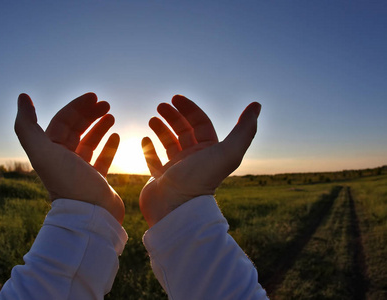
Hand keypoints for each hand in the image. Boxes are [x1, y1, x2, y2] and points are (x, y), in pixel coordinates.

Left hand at [14, 93, 124, 223]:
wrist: (90, 215)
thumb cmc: (68, 182)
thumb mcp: (42, 151)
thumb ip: (27, 125)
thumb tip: (22, 96)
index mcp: (49, 151)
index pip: (62, 121)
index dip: (77, 107)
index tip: (94, 97)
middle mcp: (62, 159)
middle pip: (75, 129)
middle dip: (90, 114)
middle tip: (106, 104)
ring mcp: (80, 170)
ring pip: (89, 142)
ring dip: (99, 127)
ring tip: (112, 116)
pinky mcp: (95, 180)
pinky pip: (102, 158)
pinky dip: (109, 145)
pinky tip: (117, 135)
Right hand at [140, 95, 260, 226]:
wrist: (177, 210)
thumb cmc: (199, 180)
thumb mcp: (227, 152)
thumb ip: (244, 129)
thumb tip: (257, 105)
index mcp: (209, 152)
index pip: (200, 124)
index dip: (189, 109)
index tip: (174, 98)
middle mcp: (194, 159)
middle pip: (184, 131)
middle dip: (174, 116)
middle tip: (160, 106)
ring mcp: (177, 169)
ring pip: (169, 144)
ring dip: (162, 129)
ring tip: (152, 118)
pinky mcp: (161, 179)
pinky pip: (155, 160)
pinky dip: (149, 148)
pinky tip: (144, 138)